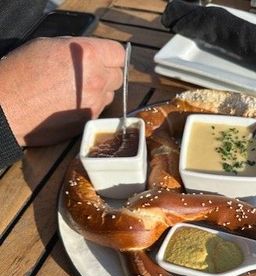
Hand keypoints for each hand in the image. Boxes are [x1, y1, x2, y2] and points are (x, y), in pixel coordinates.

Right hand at [0, 37, 124, 145]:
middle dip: (106, 74)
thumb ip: (78, 50)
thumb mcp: (50, 46)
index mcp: (89, 56)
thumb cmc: (22, 73)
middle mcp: (97, 80)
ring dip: (99, 92)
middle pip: (117, 76)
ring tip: (75, 91)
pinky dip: (89, 108)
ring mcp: (94, 104)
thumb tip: (92, 55)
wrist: (8, 107)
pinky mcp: (87, 122)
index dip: (111, 56)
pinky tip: (70, 105)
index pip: (119, 54)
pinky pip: (97, 112)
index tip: (104, 58)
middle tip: (88, 75)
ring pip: (109, 95)